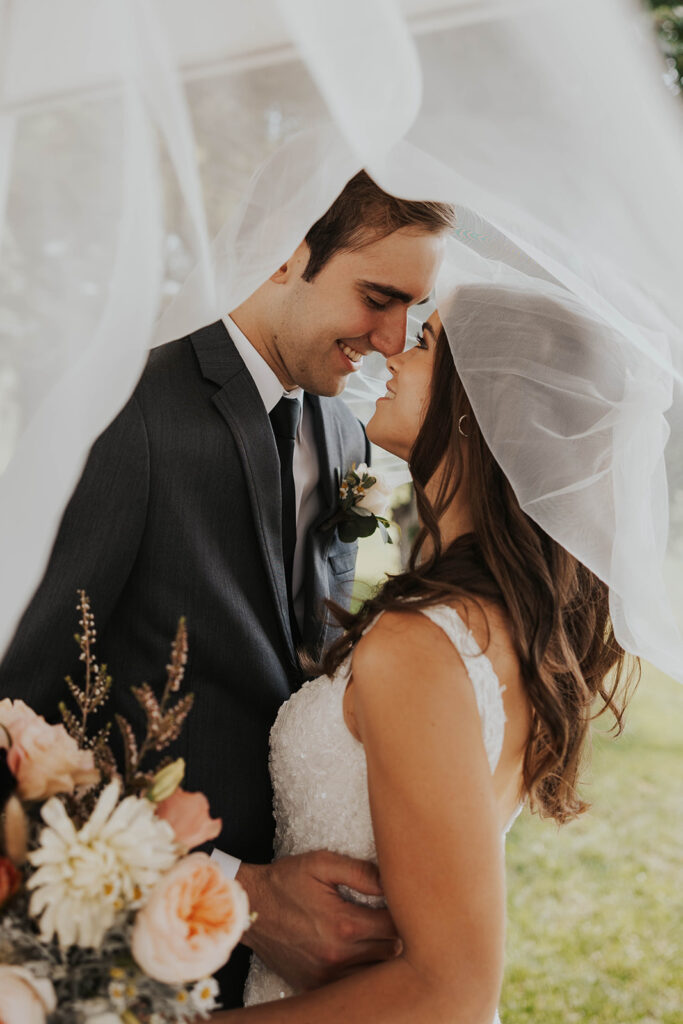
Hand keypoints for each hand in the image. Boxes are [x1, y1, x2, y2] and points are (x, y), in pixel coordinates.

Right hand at [236, 851, 399, 989]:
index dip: (404, 913)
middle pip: (391, 953)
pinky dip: (361, 971)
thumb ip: (360, 872)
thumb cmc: (286, 881)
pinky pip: (352, 986)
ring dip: (382, 955)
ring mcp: (326, 976)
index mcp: (344, 924)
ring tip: (378, 934)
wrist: (249, 906)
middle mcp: (338, 956)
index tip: (401, 902)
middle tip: (394, 917)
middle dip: (397, 934)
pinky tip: (359, 952)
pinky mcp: (314, 986)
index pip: (395, 927)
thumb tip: (393, 880)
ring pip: (375, 974)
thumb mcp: (321, 863)